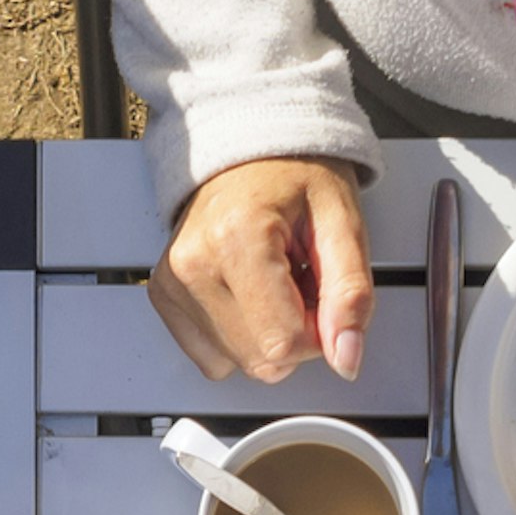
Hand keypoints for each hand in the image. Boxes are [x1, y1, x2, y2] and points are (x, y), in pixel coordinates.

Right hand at [152, 157, 370, 383]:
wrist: (249, 151)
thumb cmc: (296, 174)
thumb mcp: (344, 222)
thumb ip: (351, 293)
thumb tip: (346, 357)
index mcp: (239, 238)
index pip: (284, 343)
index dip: (319, 332)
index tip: (321, 293)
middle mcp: (194, 264)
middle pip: (261, 360)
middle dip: (295, 333)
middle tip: (299, 280)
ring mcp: (173, 283)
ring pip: (239, 363)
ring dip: (268, 333)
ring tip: (274, 280)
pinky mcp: (164, 296)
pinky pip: (213, 357)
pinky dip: (239, 336)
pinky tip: (248, 293)